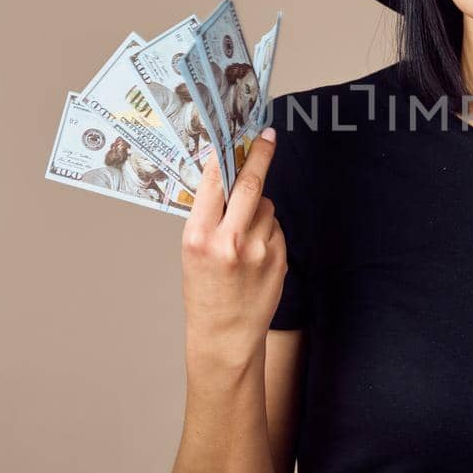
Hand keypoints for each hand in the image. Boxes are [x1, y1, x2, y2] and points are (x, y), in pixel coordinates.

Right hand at [179, 128, 286, 357]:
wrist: (225, 335)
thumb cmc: (205, 292)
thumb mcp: (193, 252)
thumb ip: (209, 217)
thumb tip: (225, 178)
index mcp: (199, 236)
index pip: (215, 183)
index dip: (227, 156)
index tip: (236, 137)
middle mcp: (230, 241)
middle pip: (251, 185)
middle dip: (260, 155)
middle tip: (267, 137)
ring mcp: (259, 250)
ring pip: (267, 207)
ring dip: (259, 209)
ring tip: (244, 237)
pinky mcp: (280, 258)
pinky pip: (277, 228)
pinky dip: (269, 230)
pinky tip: (256, 253)